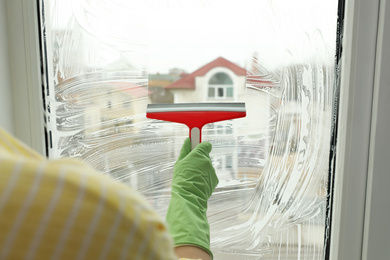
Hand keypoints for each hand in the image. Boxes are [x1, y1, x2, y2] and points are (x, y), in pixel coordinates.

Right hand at [166, 138, 217, 258]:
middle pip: (204, 156)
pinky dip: (204, 178)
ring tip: (192, 178)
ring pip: (206, 167)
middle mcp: (208, 161)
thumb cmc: (182, 179)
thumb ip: (185, 150)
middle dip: (198, 160)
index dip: (200, 145)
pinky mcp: (215, 180)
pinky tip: (197, 183)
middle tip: (189, 167)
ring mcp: (212, 171)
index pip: (205, 144)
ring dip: (201, 170)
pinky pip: (209, 176)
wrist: (189, 196)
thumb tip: (188, 140)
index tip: (195, 146)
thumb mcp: (179, 163)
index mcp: (199, 154)